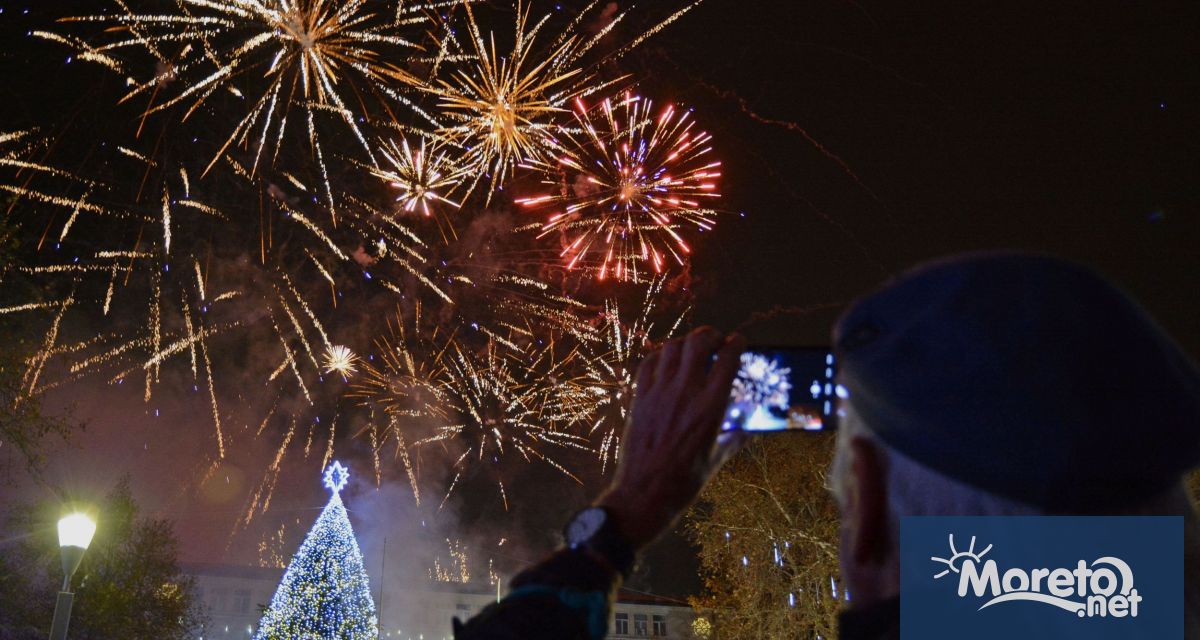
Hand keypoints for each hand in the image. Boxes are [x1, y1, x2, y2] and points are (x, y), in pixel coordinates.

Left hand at [596, 327, 744, 549]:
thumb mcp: (716, 460)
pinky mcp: (639, 398)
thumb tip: (748, 432)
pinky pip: (648, 364)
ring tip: (692, 348)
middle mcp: (685, 393)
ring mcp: (659, 393)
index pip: (727, 359)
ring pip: (672, 347)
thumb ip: (734, 440)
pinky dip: (660, 355)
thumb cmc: (684, 482)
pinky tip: (666, 361)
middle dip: (710, 335)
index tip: (740, 341)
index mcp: (711, 407)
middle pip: (698, 342)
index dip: (736, 343)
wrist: (644, 494)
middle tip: (715, 340)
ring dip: (685, 342)